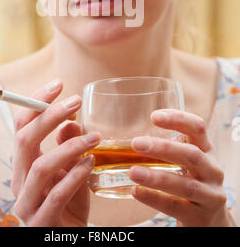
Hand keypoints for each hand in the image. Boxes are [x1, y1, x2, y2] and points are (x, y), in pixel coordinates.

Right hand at [11, 79, 99, 226]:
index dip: (36, 103)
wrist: (66, 242)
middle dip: (49, 115)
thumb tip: (72, 121)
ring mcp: (27, 204)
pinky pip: (55, 196)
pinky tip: (90, 164)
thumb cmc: (67, 208)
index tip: (58, 84)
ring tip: (94, 137)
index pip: (22, 126)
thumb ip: (69, 150)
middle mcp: (20, 182)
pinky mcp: (41, 223)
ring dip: (69, 147)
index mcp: (24, 165)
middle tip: (75, 100)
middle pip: (24, 140)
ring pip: (40, 166)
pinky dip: (73, 177)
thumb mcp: (70, 174)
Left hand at [129, 109, 233, 226]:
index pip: (197, 128)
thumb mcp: (186, 161)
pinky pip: (176, 207)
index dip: (178, 119)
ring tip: (133, 172)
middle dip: (164, 148)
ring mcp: (210, 196)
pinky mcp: (201, 218)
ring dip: (157, 177)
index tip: (154, 116)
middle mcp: (212, 170)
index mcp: (206, 150)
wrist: (211, 221)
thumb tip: (124, 136)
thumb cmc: (191, 181)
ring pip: (186, 185)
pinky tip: (136, 191)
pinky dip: (155, 198)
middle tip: (136, 143)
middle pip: (192, 155)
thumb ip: (167, 148)